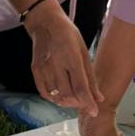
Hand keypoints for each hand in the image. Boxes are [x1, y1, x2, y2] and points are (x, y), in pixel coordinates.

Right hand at [26, 0, 103, 116]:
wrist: (45, 23)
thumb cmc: (68, 35)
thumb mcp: (84, 51)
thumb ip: (91, 77)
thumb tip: (99, 98)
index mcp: (71, 57)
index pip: (81, 87)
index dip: (88, 102)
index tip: (94, 112)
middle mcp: (56, 64)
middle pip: (68, 95)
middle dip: (78, 103)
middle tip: (84, 101)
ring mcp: (44, 68)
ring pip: (56, 96)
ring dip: (67, 101)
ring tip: (74, 97)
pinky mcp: (35, 71)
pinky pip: (45, 93)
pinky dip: (54, 99)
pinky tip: (61, 95)